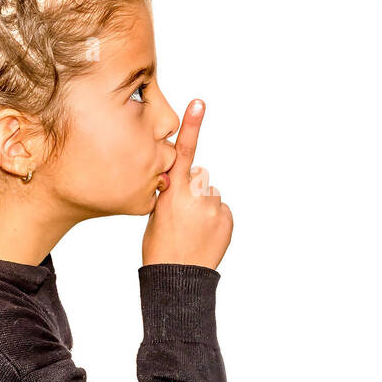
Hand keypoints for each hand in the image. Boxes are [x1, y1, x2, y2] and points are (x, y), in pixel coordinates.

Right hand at [142, 99, 232, 269]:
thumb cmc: (159, 246)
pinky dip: (215, 219)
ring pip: (209, 194)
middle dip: (192, 190)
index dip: (191, 126)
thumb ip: (170, 191)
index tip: (199, 103)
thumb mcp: (154, 213)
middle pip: (198, 177)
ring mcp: (214, 206)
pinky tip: (204, 235)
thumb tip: (187, 182)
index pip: (183, 152)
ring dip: (203, 207)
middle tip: (181, 218)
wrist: (178, 278)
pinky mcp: (227, 218)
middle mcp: (196, 194)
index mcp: (172, 191)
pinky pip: (221, 209)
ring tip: (192, 230)